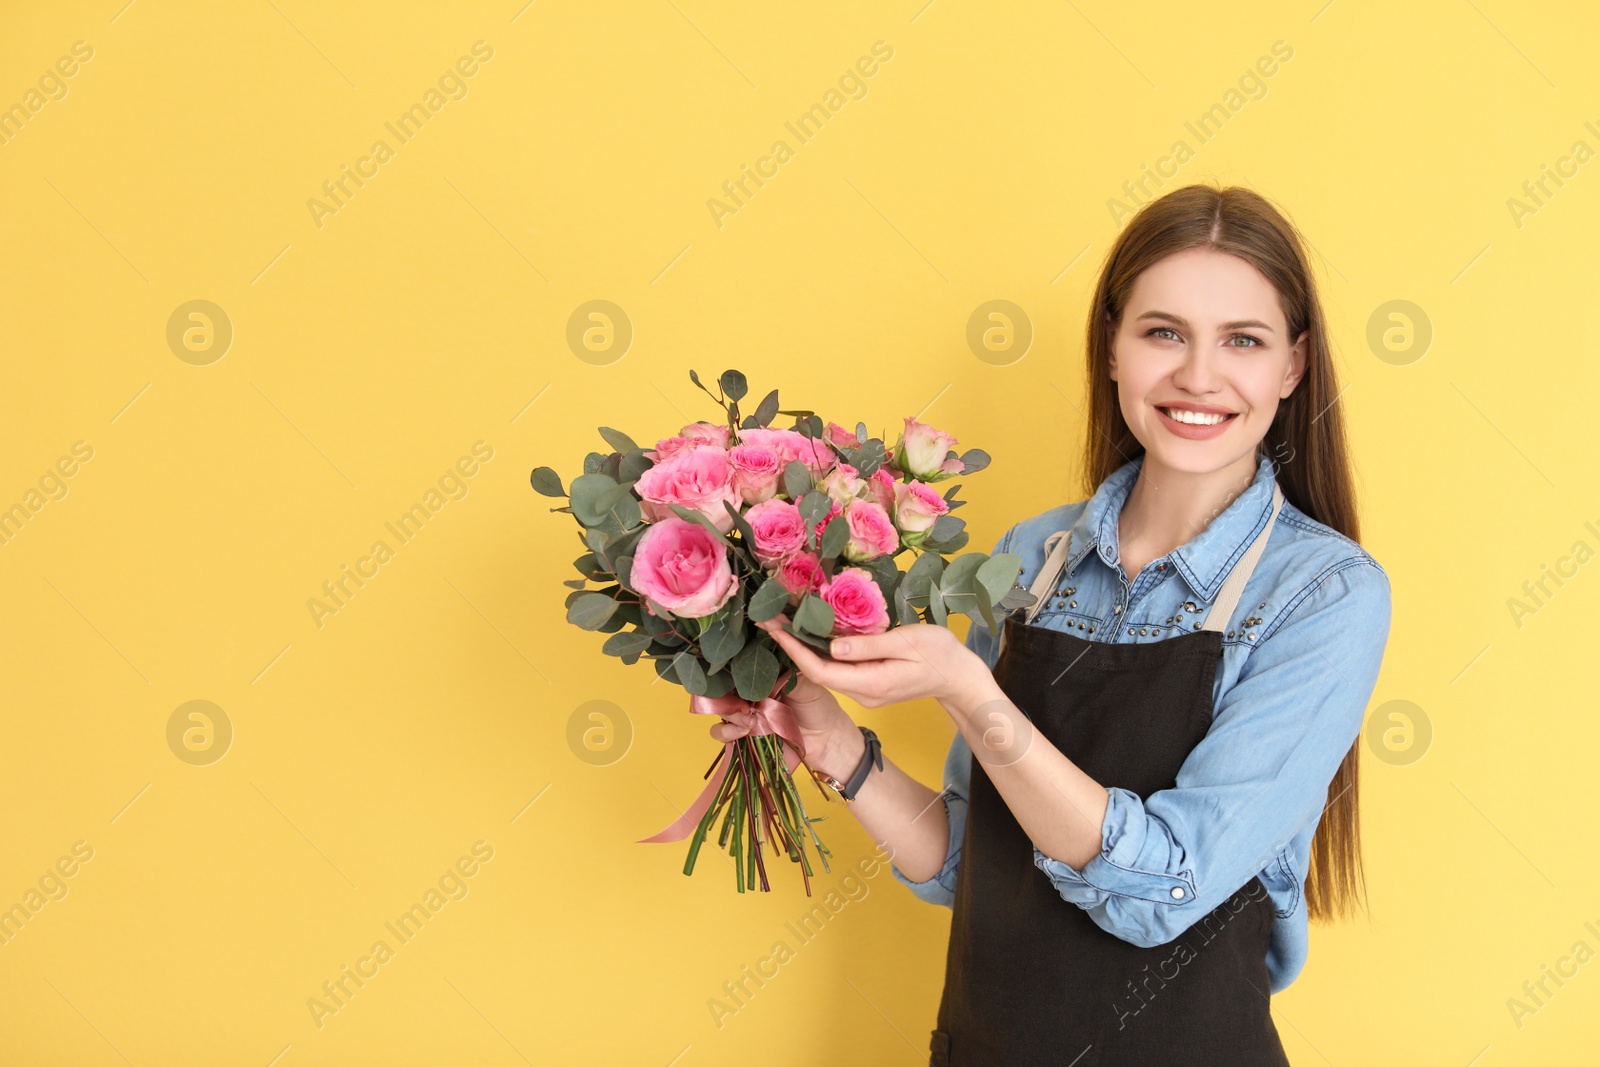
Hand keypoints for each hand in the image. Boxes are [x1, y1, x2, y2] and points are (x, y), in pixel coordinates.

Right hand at [708, 669, 860, 778]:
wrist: (826, 742)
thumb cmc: (820, 708)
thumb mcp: (808, 685)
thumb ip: (788, 674)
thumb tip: (773, 659)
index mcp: (762, 676)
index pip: (737, 666)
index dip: (730, 665)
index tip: (731, 666)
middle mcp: (749, 693)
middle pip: (723, 687)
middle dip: (727, 692)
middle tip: (744, 700)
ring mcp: (744, 714)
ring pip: (720, 709)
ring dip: (729, 713)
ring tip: (748, 719)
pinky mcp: (743, 737)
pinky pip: (722, 733)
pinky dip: (727, 732)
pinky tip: (744, 731)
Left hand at [753, 613, 989, 710]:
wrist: (959, 677)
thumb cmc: (938, 654)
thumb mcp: (905, 642)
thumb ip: (868, 646)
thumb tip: (832, 645)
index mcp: (869, 683)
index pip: (819, 669)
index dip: (793, 649)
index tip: (774, 627)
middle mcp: (861, 693)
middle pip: (816, 671)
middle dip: (791, 646)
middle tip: (769, 619)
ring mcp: (864, 691)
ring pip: (825, 671)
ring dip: (803, 648)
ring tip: (783, 622)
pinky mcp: (869, 684)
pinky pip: (837, 669)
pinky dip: (820, 651)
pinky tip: (811, 633)